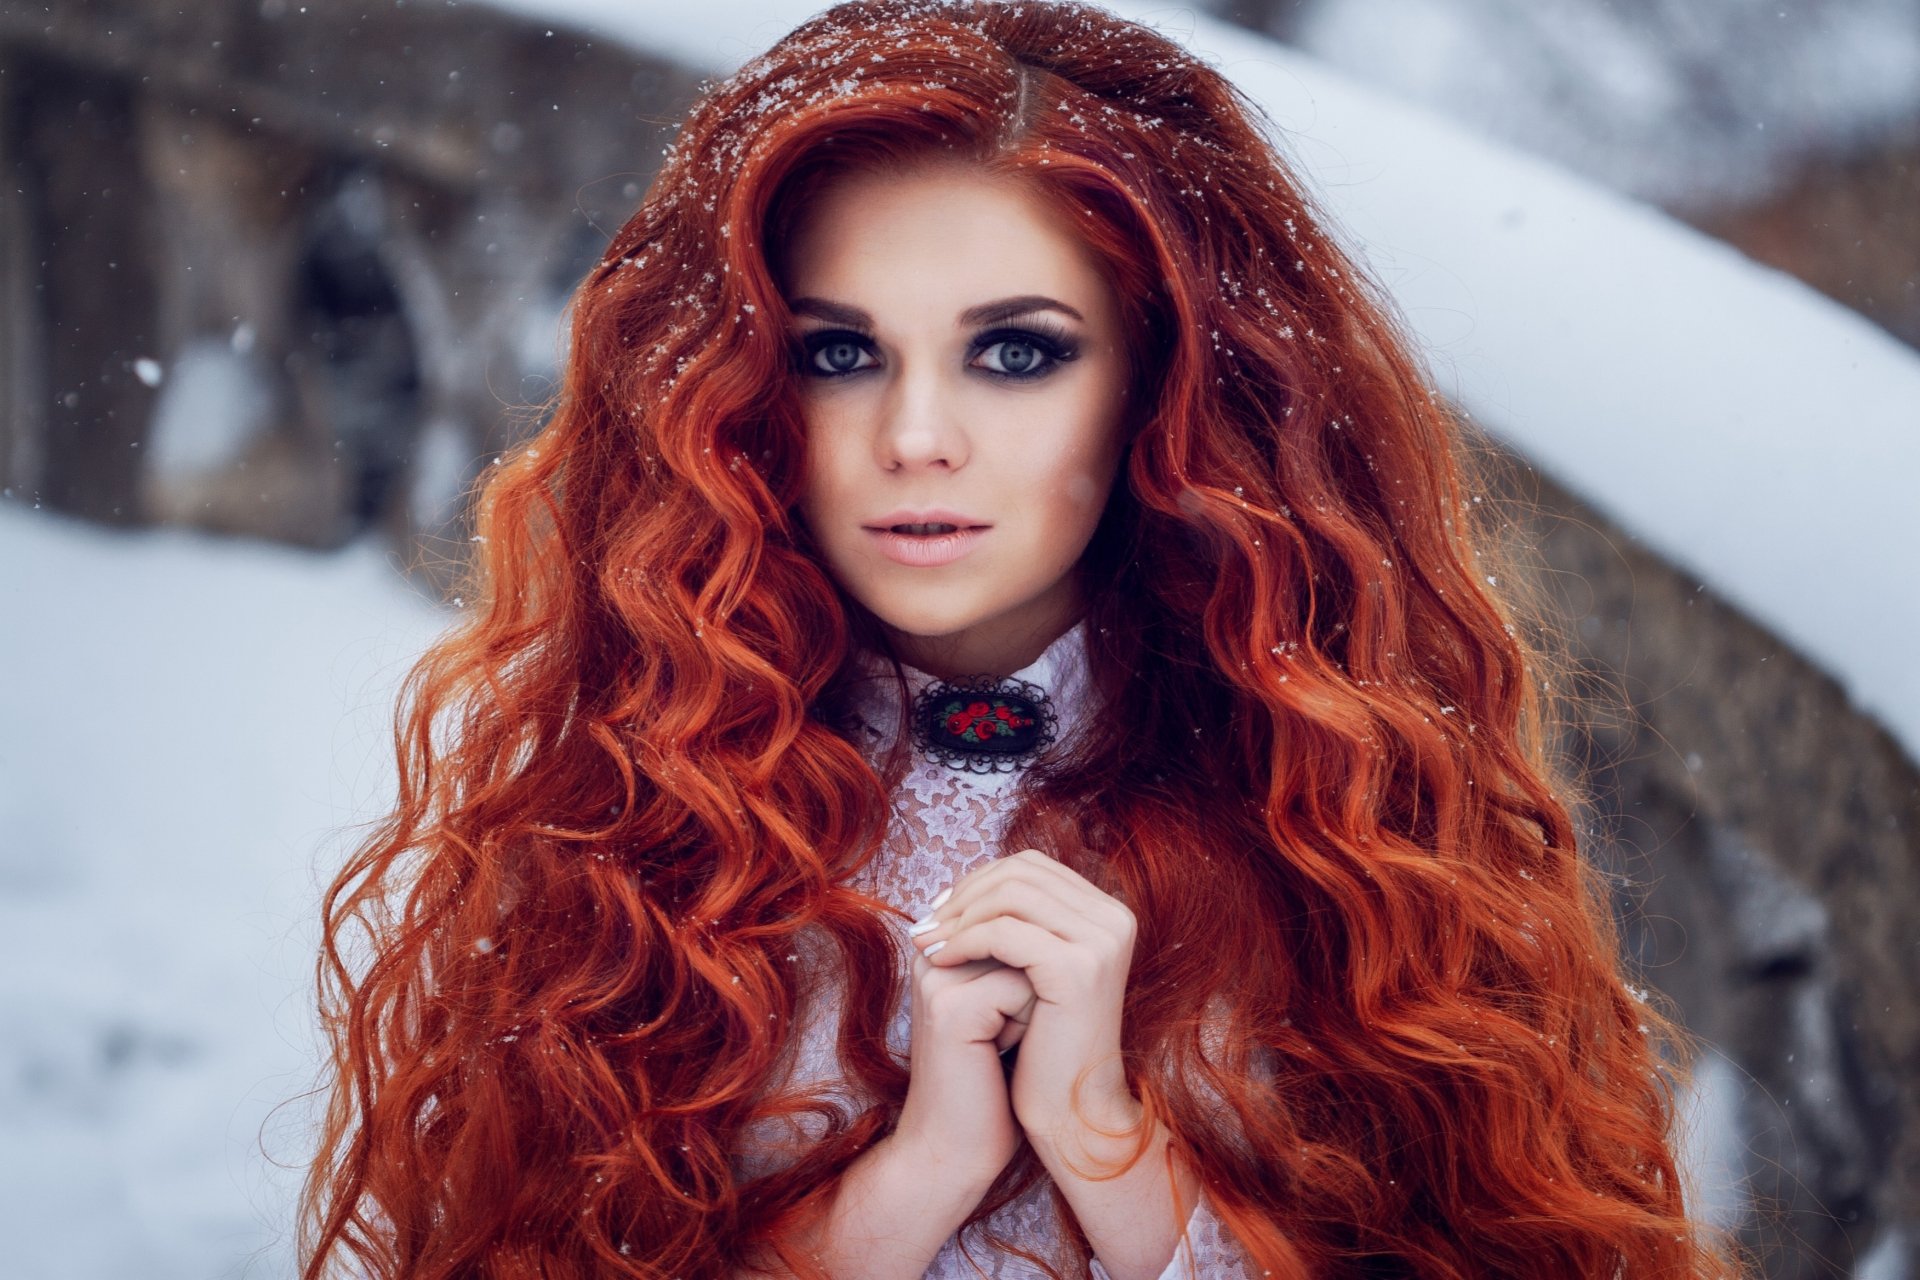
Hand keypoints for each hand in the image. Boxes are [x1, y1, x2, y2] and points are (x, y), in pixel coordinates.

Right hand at [892, 939, 1038, 1188]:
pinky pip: (1024, 989)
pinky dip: (1026, 1025)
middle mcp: (933, 951)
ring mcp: (938, 977)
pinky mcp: (951, 1006)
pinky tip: (995, 1056)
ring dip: (1033, 1004)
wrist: (952, 1149)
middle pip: (1025, 936)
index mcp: (942, 945)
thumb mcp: (1004, 1005)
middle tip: (998, 1036)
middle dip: (1033, 986)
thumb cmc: (988, 1083)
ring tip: (996, 1044)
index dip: (1033, 974)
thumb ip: (1015, 956)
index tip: (1002, 1019)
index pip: (1019, 923)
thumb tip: (1060, 914)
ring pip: (1029, 958)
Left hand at [906, 849, 1139, 1148]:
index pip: (1032, 867)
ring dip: (960, 916)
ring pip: (1011, 895)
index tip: (942, 909)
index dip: (980, 881)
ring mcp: (1101, 941)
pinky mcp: (1078, 968)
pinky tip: (940, 961)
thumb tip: (959, 885)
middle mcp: (1114, 919)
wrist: (1070, 1114)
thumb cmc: (1045, 1047)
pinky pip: (1004, 932)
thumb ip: (1015, 923)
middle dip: (966, 894)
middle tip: (928, 924)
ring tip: (929, 943)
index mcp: (1107, 914)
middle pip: (1021, 873)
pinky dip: (964, 940)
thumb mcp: (1032, 973)